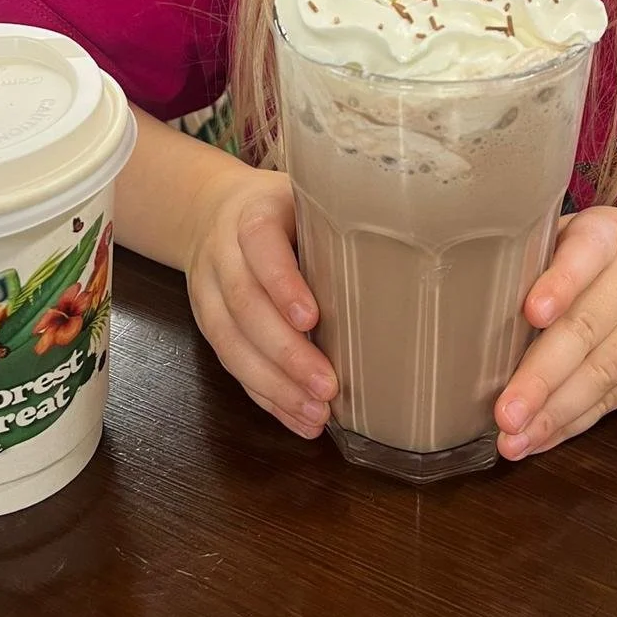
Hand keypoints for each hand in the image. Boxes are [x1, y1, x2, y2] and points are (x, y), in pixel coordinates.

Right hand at [186, 169, 336, 439]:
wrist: (210, 211)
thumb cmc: (280, 210)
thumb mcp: (304, 197)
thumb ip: (338, 223)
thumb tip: (408, 263)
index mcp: (252, 214)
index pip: (261, 246)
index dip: (283, 284)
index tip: (312, 319)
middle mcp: (223, 253)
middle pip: (245, 305)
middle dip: (286, 351)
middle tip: (328, 385)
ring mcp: (208, 291)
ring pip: (231, 343)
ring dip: (274, 385)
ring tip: (316, 413)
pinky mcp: (208, 324)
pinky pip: (232, 366)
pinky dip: (266, 397)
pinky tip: (298, 419)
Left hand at [495, 207, 616, 458]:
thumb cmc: (611, 253)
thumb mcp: (583, 235)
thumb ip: (541, 258)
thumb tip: (469, 301)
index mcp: (610, 234)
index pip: (586, 255)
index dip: (560, 284)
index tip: (531, 313)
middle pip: (590, 327)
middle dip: (543, 374)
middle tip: (504, 411)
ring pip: (604, 373)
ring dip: (555, 412)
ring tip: (514, 440)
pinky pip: (615, 399)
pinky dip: (574, 422)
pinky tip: (540, 439)